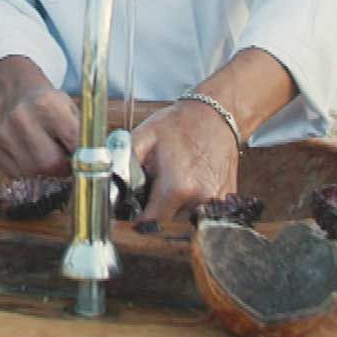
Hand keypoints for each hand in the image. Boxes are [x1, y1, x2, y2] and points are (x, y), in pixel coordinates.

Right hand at [0, 56, 79, 177]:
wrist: (19, 95)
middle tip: (69, 165)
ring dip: (47, 174)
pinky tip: (33, 157)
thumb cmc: (52, 107)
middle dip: (64, 171)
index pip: (73, 142)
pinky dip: (30, 173)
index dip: (83, 158)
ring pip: (34, 174)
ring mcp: (5, 134)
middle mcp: (22, 118)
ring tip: (50, 158)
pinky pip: (18, 176)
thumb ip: (84, 136)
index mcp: (47, 104)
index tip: (88, 164)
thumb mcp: (73, 111)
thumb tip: (95, 166)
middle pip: (50, 164)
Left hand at [131, 98, 240, 223]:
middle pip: (169, 221)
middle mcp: (200, 197)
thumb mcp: (143, 137)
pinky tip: (190, 181)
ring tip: (174, 181)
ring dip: (176, 207)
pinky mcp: (227, 197)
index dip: (139, 220)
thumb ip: (124, 163)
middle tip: (154, 188)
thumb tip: (110, 185)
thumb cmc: (179, 124)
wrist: (215, 114)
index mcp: (178, 187)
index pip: (152, 222)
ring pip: (186, 217)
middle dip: (158, 210)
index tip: (134, 214)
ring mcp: (217, 199)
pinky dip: (193, 202)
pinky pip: (203, 211)